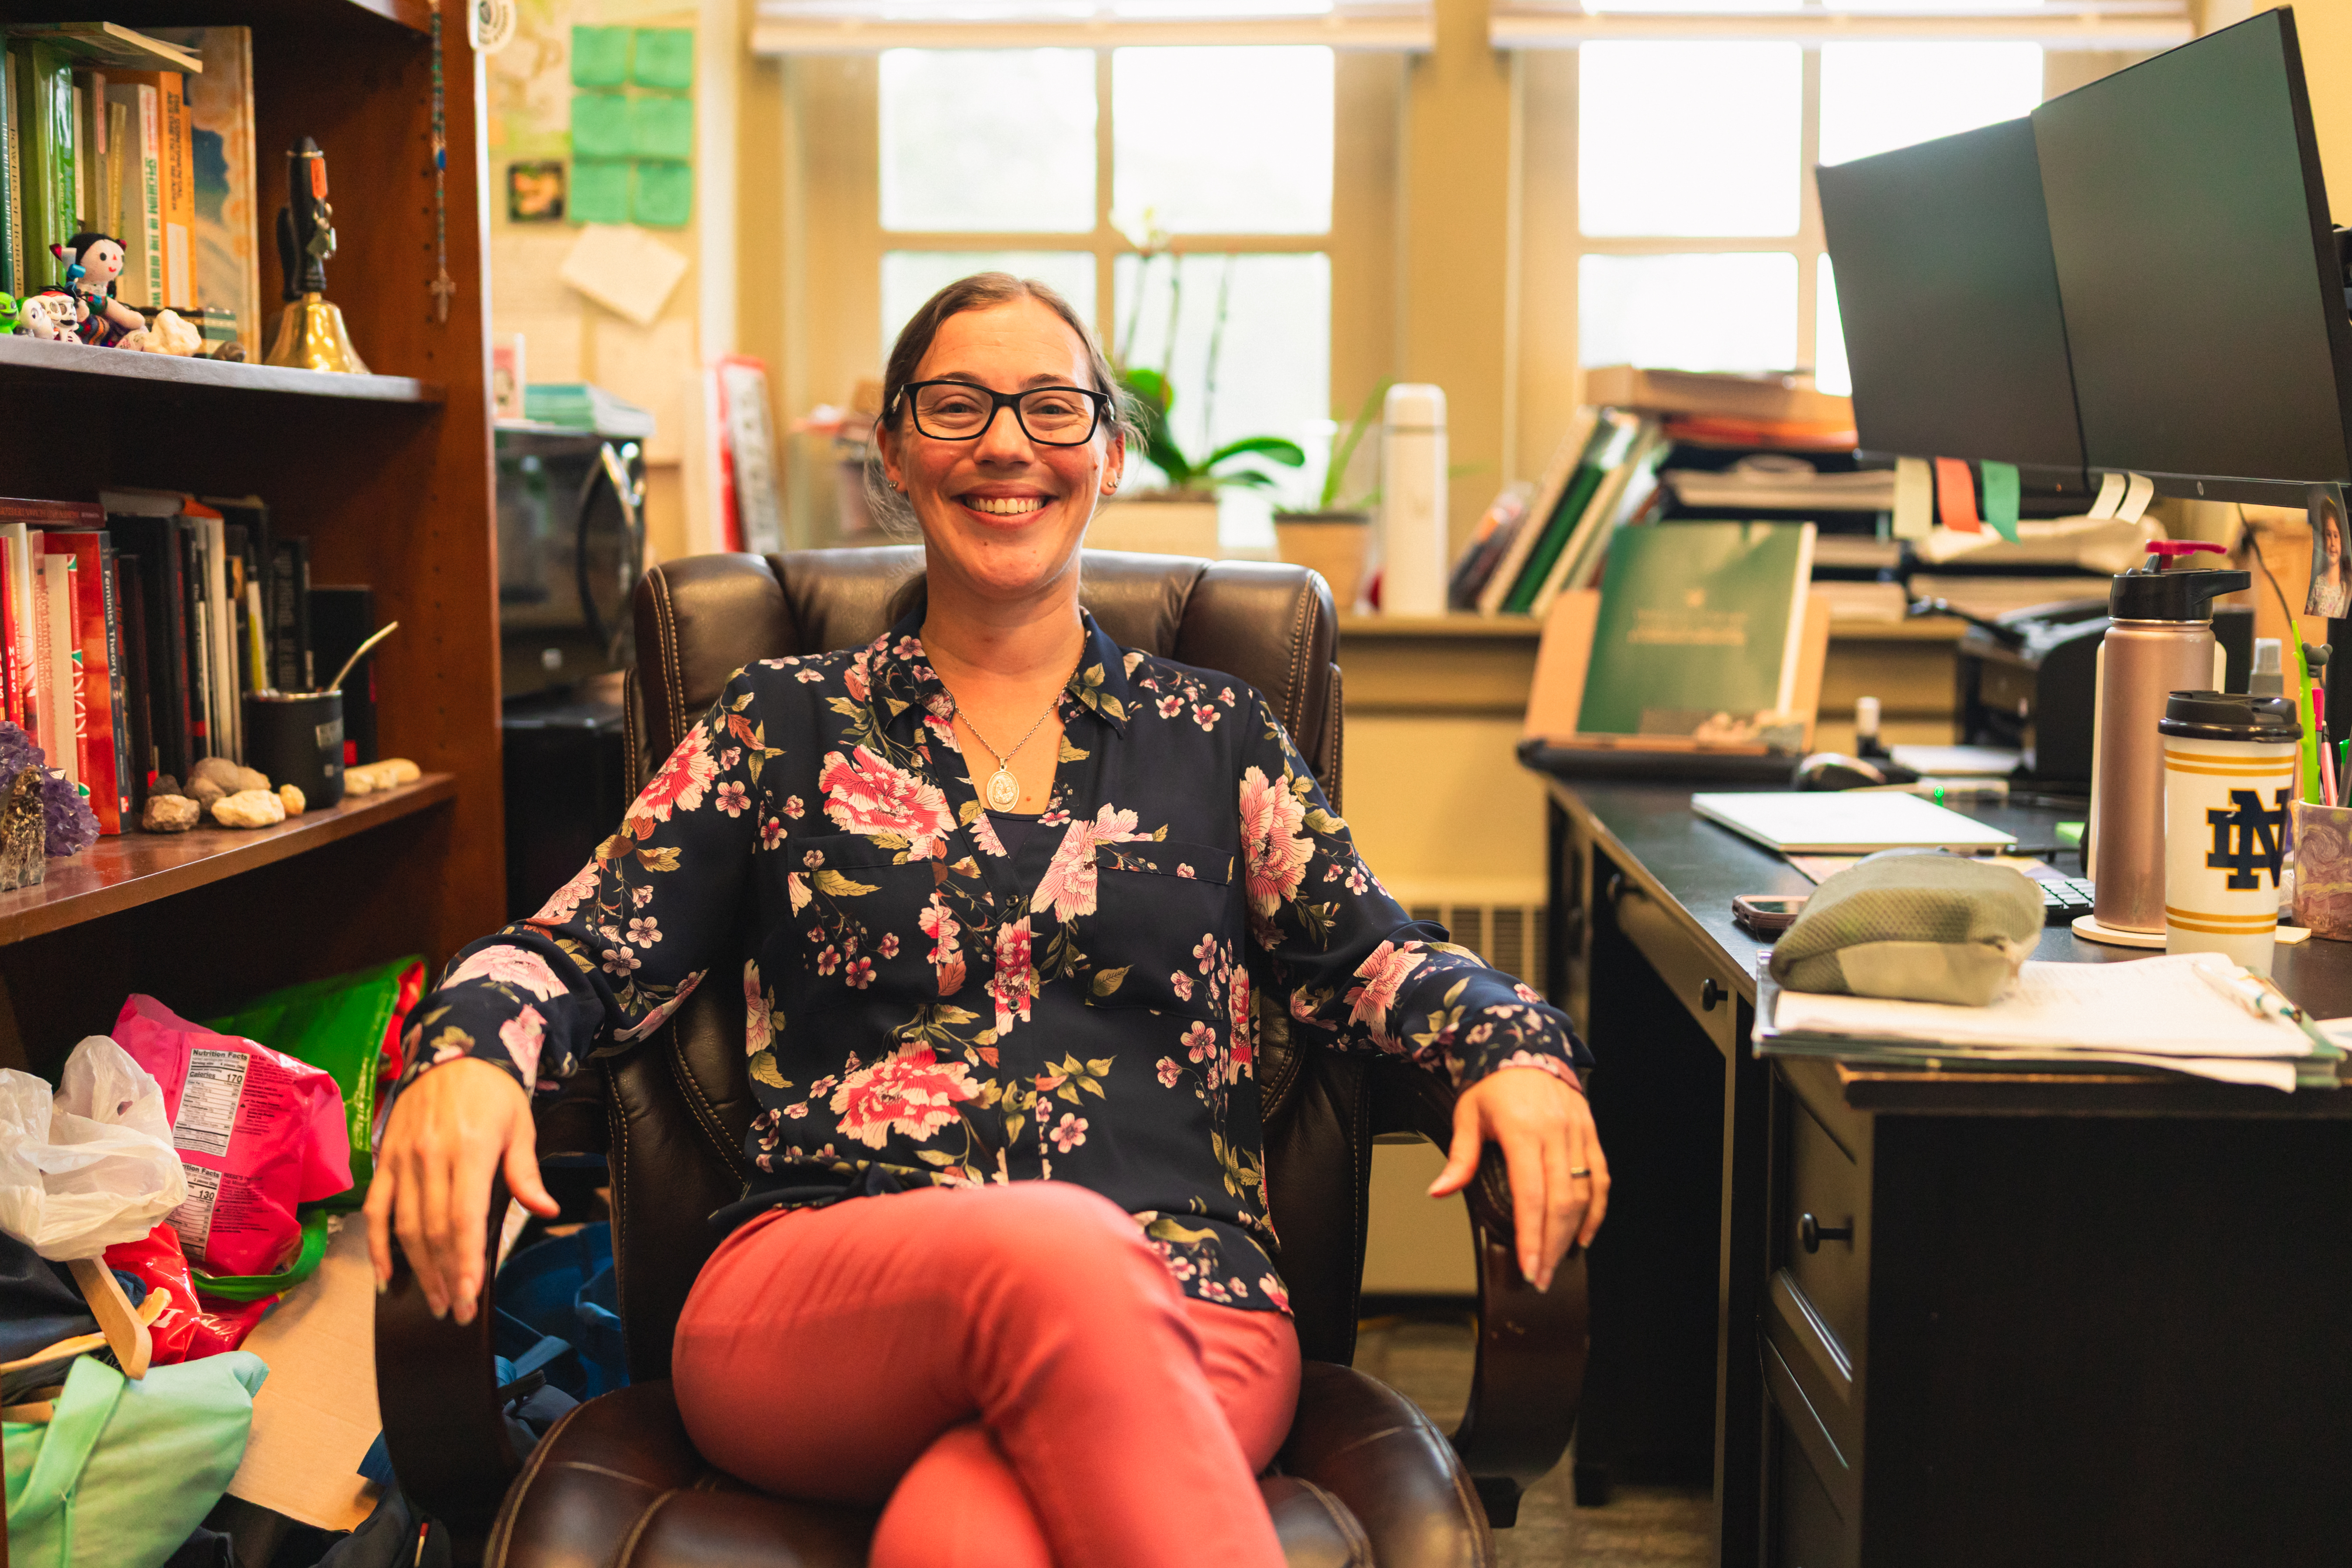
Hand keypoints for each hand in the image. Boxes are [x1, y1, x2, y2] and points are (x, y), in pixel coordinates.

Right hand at [365, 1056, 558, 1324]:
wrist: (452, 1051)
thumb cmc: (493, 1093)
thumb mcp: (520, 1125)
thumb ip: (526, 1172)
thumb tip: (546, 1209)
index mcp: (469, 1151)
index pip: (464, 1218)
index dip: (466, 1260)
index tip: (471, 1295)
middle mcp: (431, 1158)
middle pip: (433, 1230)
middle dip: (445, 1276)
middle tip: (456, 1312)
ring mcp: (403, 1160)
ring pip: (405, 1226)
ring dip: (417, 1270)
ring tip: (434, 1302)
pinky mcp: (386, 1160)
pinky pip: (376, 1209)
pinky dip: (378, 1246)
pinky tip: (387, 1276)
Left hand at [1427, 1066, 1608, 1291]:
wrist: (1525, 1044)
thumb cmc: (1493, 1083)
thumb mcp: (1468, 1115)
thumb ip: (1459, 1158)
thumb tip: (1440, 1192)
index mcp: (1523, 1130)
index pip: (1531, 1195)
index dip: (1532, 1236)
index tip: (1530, 1268)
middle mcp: (1555, 1132)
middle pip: (1561, 1202)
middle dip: (1551, 1246)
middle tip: (1541, 1278)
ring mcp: (1577, 1133)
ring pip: (1584, 1193)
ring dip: (1573, 1233)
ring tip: (1558, 1263)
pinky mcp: (1590, 1133)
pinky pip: (1600, 1177)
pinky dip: (1596, 1209)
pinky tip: (1584, 1234)